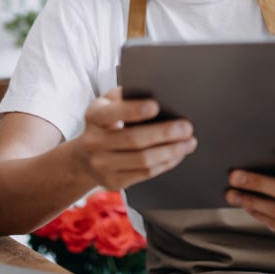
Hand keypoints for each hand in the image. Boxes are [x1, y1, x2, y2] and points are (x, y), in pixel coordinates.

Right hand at [76, 87, 196, 189]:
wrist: (85, 157)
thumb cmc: (106, 122)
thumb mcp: (109, 104)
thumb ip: (126, 96)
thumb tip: (158, 91)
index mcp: (94, 116)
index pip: (113, 113)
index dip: (134, 110)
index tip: (156, 106)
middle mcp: (94, 142)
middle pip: (134, 139)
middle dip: (164, 133)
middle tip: (186, 127)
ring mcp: (102, 165)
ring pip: (143, 160)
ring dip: (170, 151)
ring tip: (189, 142)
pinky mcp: (113, 181)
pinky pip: (145, 174)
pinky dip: (165, 163)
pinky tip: (177, 155)